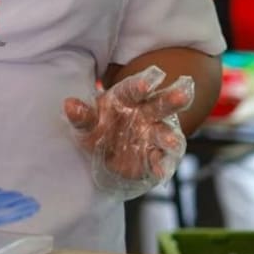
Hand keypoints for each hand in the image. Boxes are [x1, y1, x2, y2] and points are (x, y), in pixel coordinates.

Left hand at [63, 66, 193, 199]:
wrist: (106, 153)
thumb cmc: (98, 128)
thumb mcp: (86, 123)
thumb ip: (81, 116)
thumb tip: (69, 105)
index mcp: (127, 98)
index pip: (134, 89)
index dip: (142, 84)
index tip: (148, 82)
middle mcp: (145, 113)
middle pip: (160, 104)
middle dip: (172, 100)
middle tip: (184, 94)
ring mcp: (153, 134)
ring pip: (166, 132)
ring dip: (170, 137)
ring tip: (172, 142)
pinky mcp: (155, 156)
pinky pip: (162, 160)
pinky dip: (162, 165)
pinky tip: (160, 171)